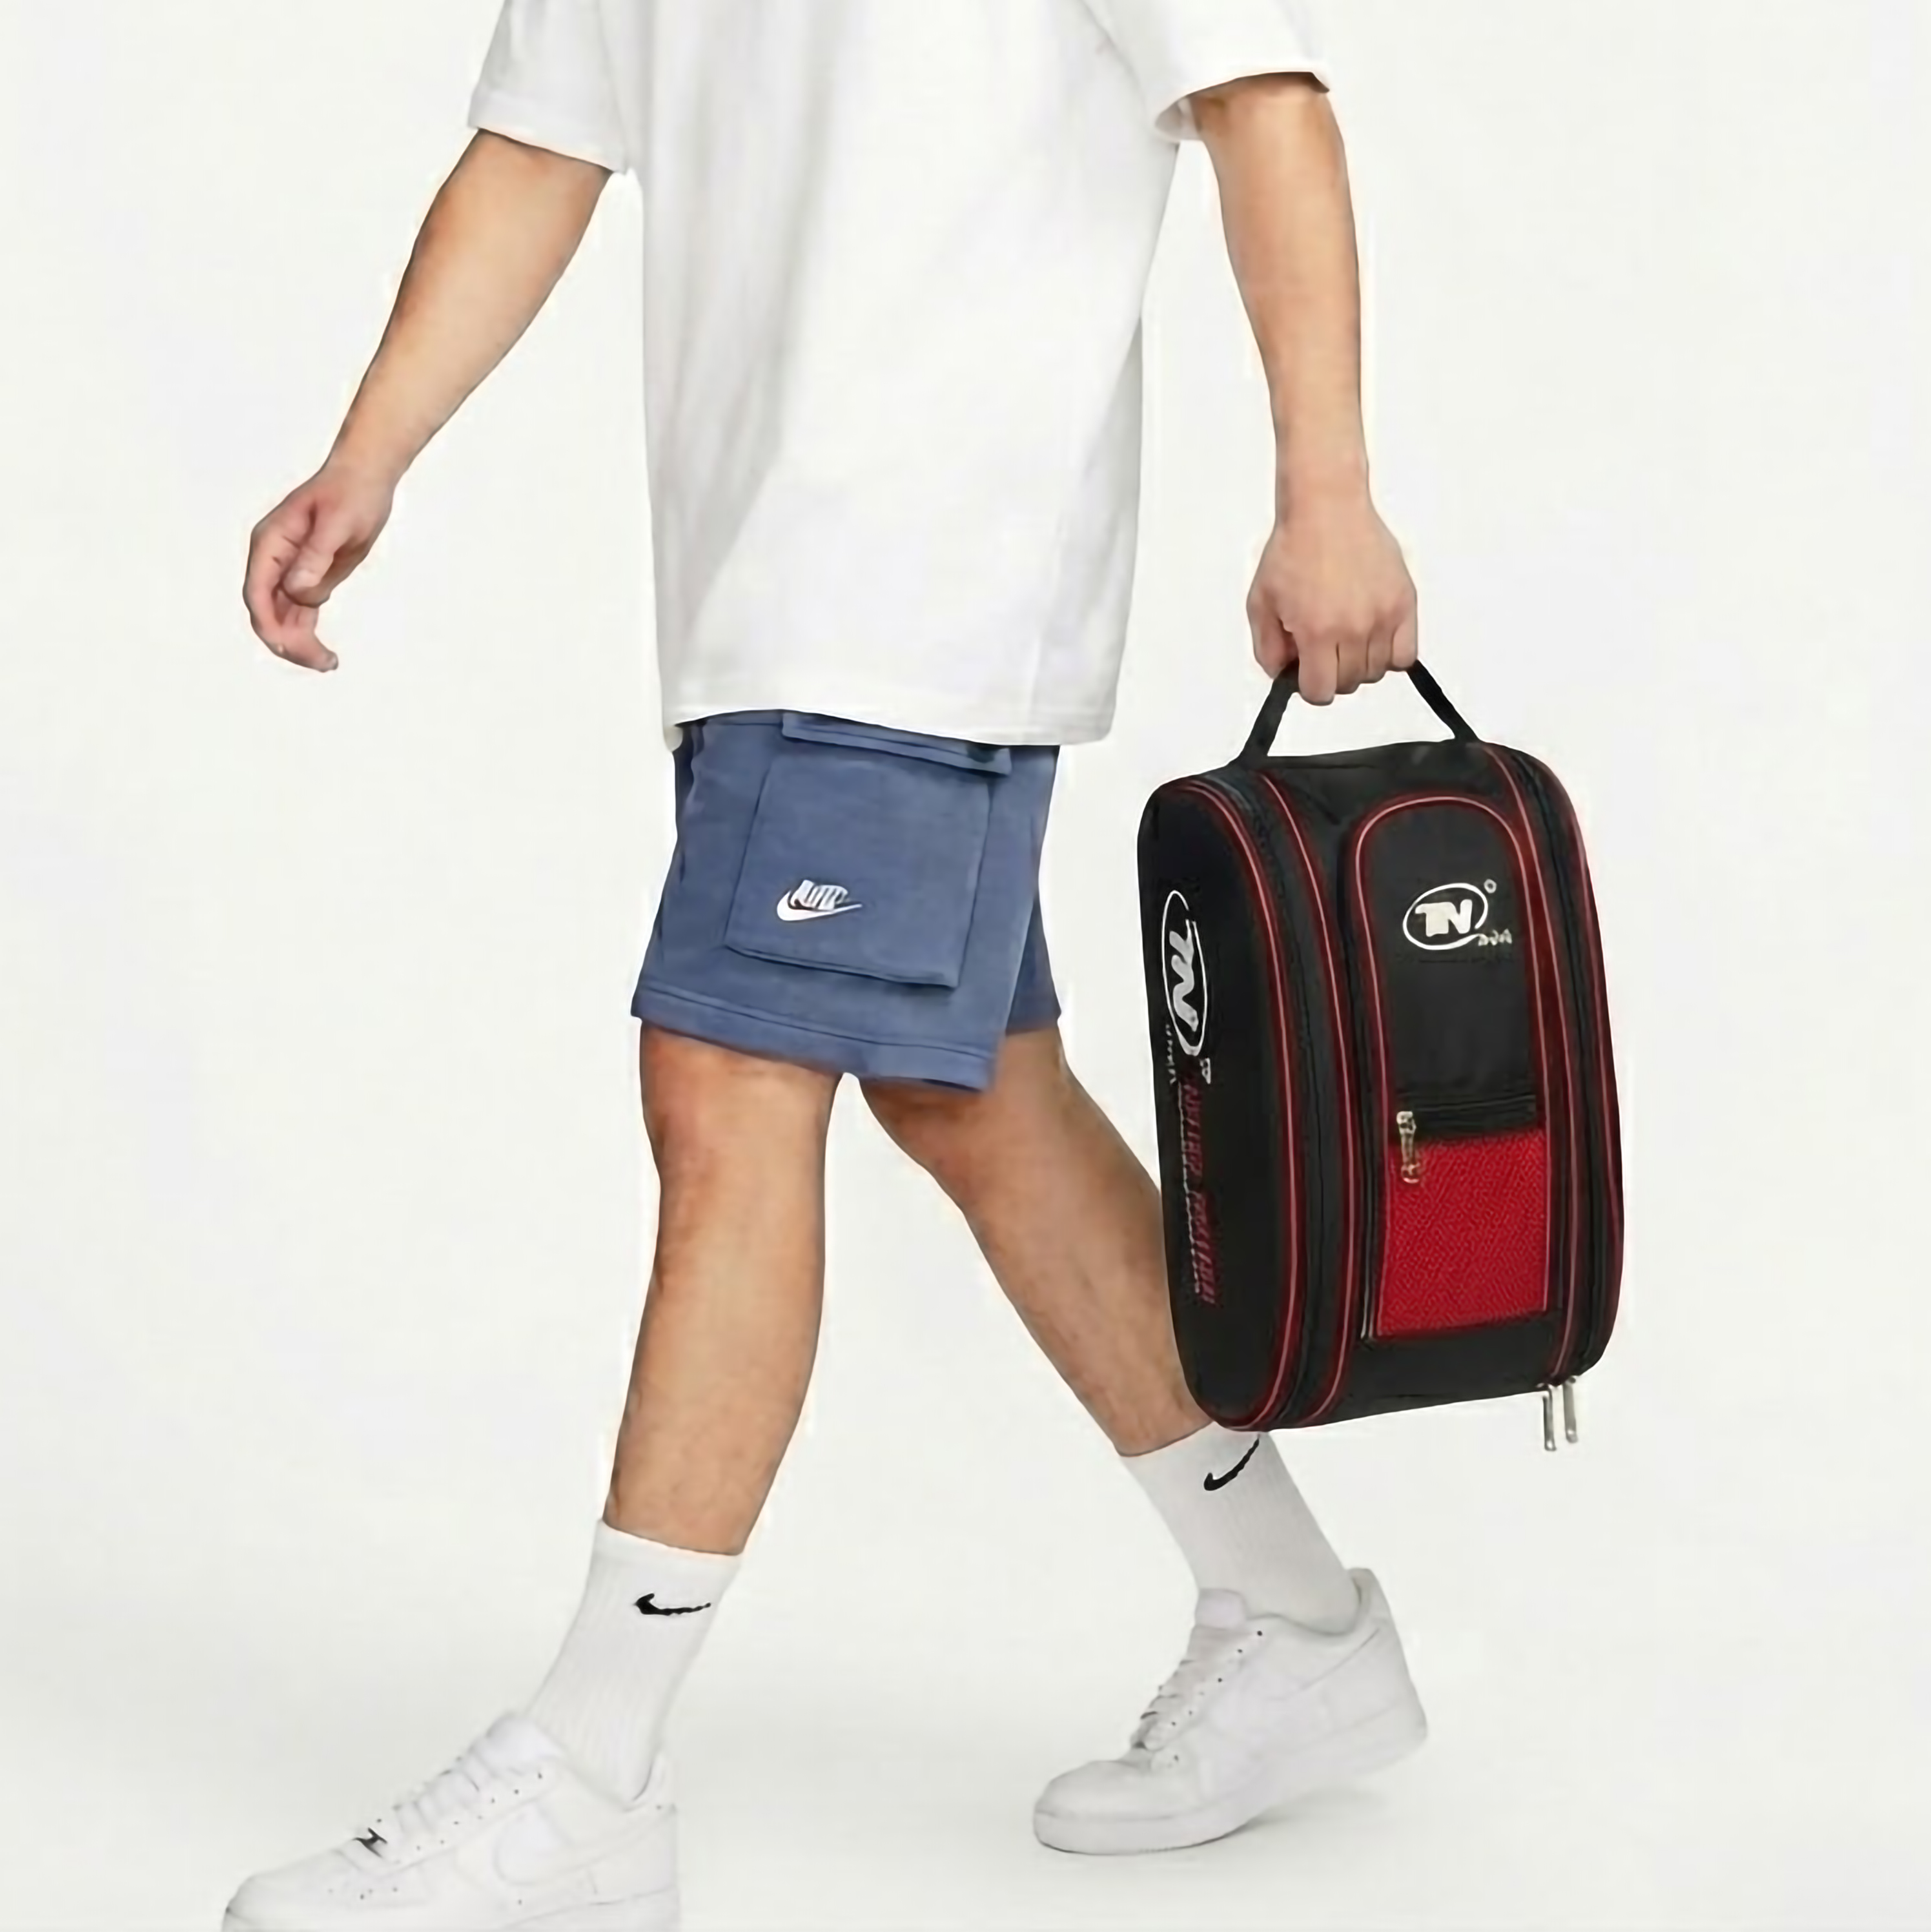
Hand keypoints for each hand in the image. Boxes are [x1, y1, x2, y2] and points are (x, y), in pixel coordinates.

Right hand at [243, 461, 395, 670]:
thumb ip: (316, 555)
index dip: (267, 623)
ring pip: (283, 618)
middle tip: (320, 662)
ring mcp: (288, 571)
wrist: (365, 479)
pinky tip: (326, 656)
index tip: (287, 647)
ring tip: (329, 663)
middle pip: (267, 611)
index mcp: (270, 543)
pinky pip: (300, 613)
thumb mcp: (338, 523)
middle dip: (287, 641)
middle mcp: (272, 560)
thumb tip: (297, 588)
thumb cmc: (351, 494)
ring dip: (300, 644)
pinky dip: (308, 635)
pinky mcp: (308, 578)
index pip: (257, 591)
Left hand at [1246, 492, 1418, 704]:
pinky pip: (1406, 655)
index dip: (1309, 686)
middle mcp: (1354, 627)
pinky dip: (1391, 655)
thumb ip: (1268, 649)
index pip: (1320, 692)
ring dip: (1359, 663)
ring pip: (1377, 672)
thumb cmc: (1294, 549)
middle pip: (1349, 684)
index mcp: (1316, 631)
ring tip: (1346, 635)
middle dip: (1331, 673)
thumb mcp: (1261, 603)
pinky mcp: (1404, 602)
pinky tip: (1373, 637)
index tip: (1305, 671)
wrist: (1327, 508)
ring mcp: (1383, 616)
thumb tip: (1284, 677)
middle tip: (1323, 647)